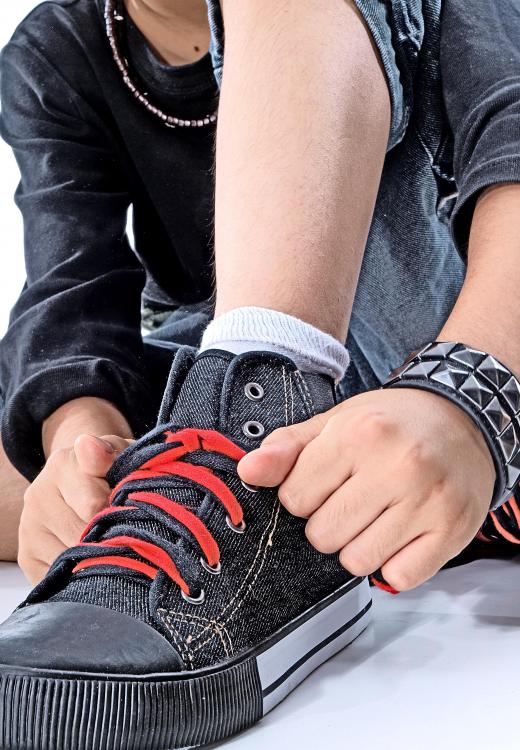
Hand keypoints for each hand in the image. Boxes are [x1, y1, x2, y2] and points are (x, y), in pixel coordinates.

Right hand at [19, 434, 132, 584]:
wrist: (88, 480)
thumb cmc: (114, 470)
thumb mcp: (122, 453)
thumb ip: (111, 451)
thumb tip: (88, 445)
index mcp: (63, 464)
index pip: (94, 505)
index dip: (120, 514)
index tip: (131, 512)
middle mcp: (39, 495)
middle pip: (83, 536)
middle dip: (112, 539)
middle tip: (130, 532)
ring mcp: (30, 527)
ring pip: (71, 559)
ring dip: (99, 559)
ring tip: (114, 544)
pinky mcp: (27, 555)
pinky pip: (59, 576)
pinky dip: (82, 574)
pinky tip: (94, 559)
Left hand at [238, 388, 494, 590]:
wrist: (464, 418)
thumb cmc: (393, 422)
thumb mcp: (336, 421)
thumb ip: (287, 447)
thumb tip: (247, 471)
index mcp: (358, 435)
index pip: (294, 499)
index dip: (303, 495)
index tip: (326, 483)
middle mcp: (397, 466)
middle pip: (322, 536)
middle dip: (329, 523)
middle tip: (354, 498)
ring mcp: (428, 502)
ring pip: (357, 562)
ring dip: (359, 547)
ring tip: (377, 515)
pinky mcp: (452, 531)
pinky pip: (399, 578)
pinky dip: (394, 563)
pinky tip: (402, 533)